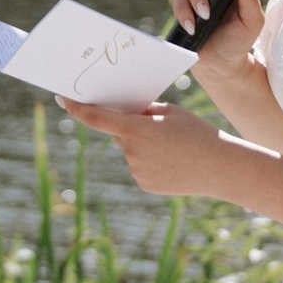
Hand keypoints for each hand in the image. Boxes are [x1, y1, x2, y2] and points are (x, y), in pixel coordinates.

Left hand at [59, 95, 237, 197]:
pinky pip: (140, 166)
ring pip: (131, 151)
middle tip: (158, 128)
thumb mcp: (171, 112)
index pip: (97, 118)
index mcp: (136, 129)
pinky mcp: (144, 183)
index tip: (63, 100)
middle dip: (131, 127)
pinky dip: (150, 161)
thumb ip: (144, 110)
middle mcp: (131, 151)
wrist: (220, 168)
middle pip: (119, 133)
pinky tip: (172, 162)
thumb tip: (124, 111)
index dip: (77, 109)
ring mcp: (137, 170)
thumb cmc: (197, 133)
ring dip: (143, 145)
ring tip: (173, 148)